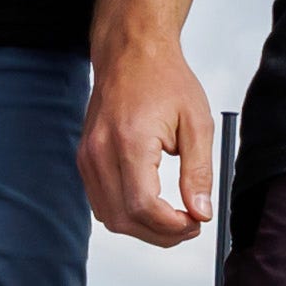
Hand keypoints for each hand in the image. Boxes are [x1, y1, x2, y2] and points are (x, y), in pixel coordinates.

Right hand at [80, 39, 217, 244]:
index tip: (194, 223)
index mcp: (130, 140)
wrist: (131, 52)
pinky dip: (125, 212)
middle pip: (124, 218)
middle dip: (160, 233)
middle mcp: (100, 151)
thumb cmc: (163, 78)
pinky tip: (150, 205)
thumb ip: (198, 172)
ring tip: (172, 218)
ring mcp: (88, 156)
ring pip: (109, 216)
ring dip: (142, 227)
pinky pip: (100, 201)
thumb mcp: (196, 123)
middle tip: (189, 225)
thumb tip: (200, 212)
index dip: (171, 226)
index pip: (143, 206)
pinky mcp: (85, 158)